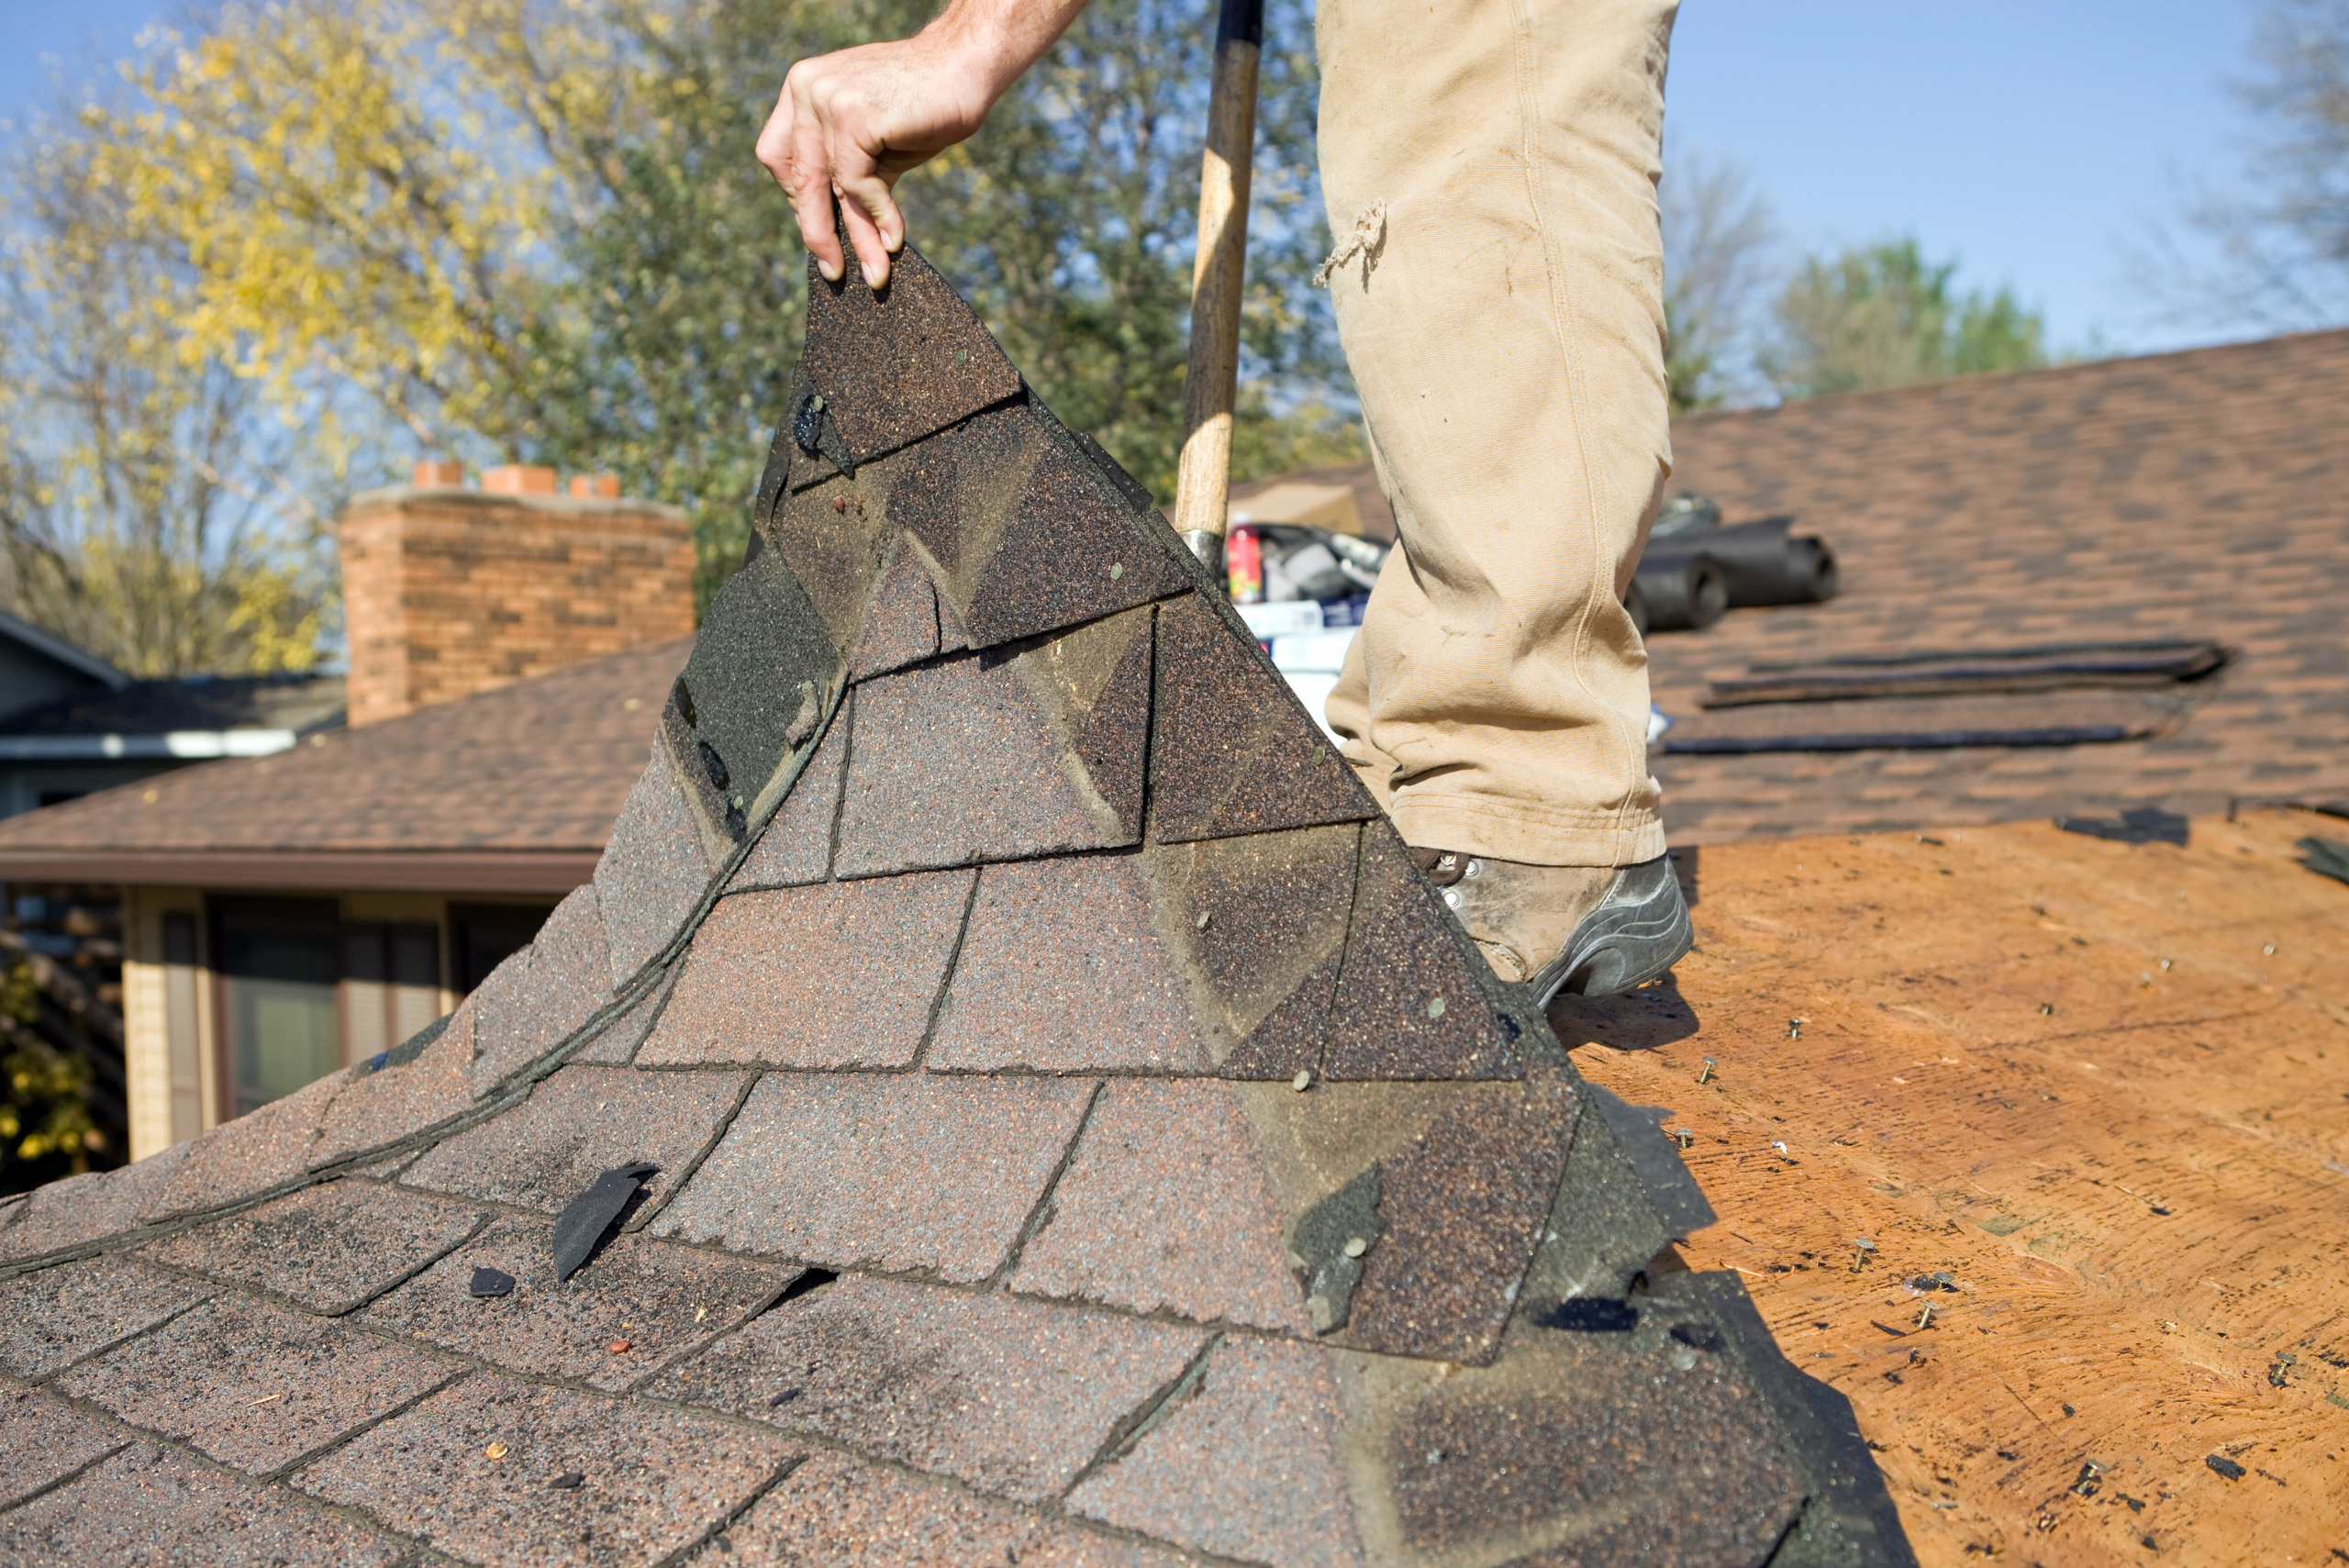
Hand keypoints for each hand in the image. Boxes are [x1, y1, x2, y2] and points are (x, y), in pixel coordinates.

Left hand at [757, 0, 1093, 288]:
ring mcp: (826, 98)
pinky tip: (895, 237)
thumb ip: (848, 176)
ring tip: (875, 272)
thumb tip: (835, 236)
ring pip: (828, 185)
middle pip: (796, 176)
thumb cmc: (923, 106)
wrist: (965, 68)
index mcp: (801, 89)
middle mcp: (805, 87)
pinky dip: (878, 215)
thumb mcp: (875, 145)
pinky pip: (856, 182)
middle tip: (834, 271)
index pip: (780, 157)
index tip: (821, 231)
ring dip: (856, 236)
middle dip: (817, 230)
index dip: (798, 199)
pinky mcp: (853, 115)